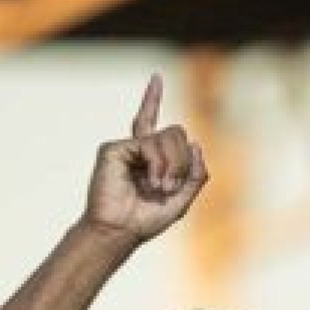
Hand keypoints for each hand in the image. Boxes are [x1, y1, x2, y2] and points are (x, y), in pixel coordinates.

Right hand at [83, 73, 208, 242]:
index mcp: (150, 159)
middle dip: (183, 160)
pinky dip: (158, 164)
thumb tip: (195, 144)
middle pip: (176, 133)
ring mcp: (125, 147)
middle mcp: (137, 149)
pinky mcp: (113, 149)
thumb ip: (195, 175)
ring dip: (173, 165)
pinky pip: (149, 144)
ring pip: (168, 136)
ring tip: (161, 187)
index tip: (155, 77)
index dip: (152, 99)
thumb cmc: (145, 220)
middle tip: (172, 186)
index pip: (153, 124)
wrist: (119, 231)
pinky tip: (152, 181)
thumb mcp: (182, 200)